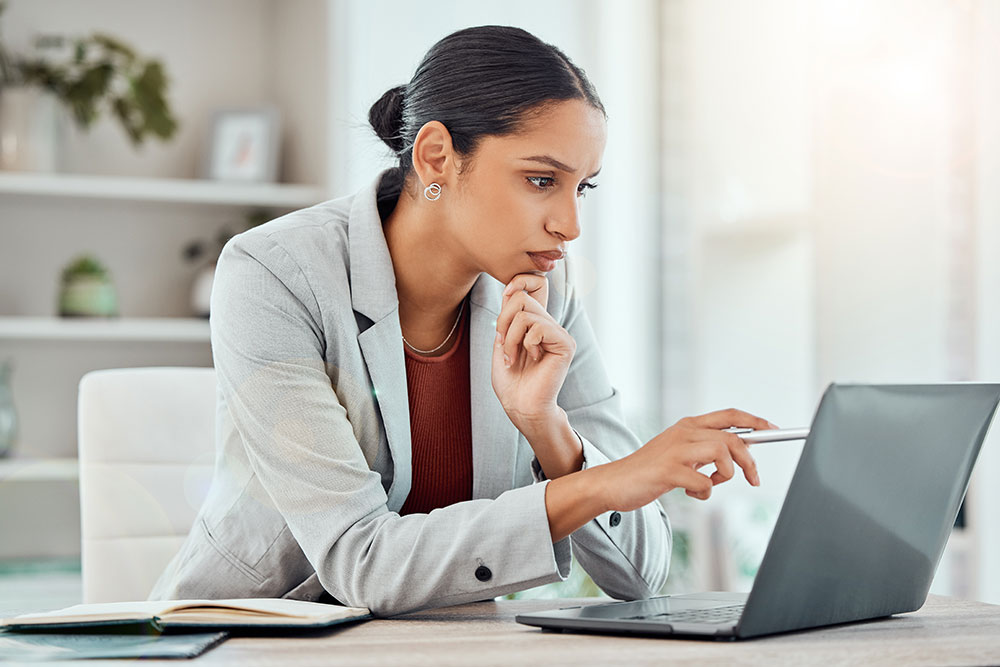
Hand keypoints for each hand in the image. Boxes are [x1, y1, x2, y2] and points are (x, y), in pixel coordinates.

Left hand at [491, 273, 575, 431]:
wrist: (521, 406)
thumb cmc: (510, 380)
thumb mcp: (502, 341)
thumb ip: (508, 316)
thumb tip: (511, 290)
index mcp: (536, 322)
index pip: (535, 285)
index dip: (518, 281)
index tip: (504, 296)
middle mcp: (550, 325)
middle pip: (523, 297)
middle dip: (503, 321)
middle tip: (502, 344)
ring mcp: (559, 334)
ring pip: (527, 314)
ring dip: (510, 337)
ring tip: (511, 356)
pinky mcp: (565, 344)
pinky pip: (538, 327)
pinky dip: (526, 343)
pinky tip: (532, 358)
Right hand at [596, 408, 774, 511]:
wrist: (613, 482)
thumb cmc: (649, 471)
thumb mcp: (679, 453)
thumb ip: (704, 449)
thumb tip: (740, 452)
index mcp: (687, 426)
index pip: (729, 416)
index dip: (755, 422)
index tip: (773, 431)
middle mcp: (683, 433)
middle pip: (732, 438)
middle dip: (750, 461)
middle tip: (754, 479)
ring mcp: (675, 450)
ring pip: (722, 453)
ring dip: (726, 475)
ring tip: (710, 484)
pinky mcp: (668, 471)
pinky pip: (703, 481)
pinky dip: (704, 492)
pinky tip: (690, 492)